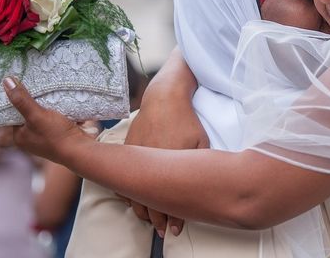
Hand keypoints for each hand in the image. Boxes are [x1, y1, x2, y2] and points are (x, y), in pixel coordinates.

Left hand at [3, 77, 91, 163]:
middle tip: (40, 86)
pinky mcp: (61, 135)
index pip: (13, 114)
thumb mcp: (36, 115)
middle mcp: (31, 139)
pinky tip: (67, 104)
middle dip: (37, 101)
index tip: (20, 84)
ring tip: (54, 92)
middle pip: (30, 114)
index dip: (16, 99)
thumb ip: (22, 100)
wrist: (81, 150)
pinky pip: (59, 119)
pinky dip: (63, 112)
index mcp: (20, 137)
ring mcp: (47, 137)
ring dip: (52, 106)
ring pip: (46, 115)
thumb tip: (6, 80)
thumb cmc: (56, 135)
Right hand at [120, 81, 209, 237]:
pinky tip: (135, 199)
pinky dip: (129, 191)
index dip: (170, 219)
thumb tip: (205, 186)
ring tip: (150, 219)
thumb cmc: (186, 120)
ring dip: (141, 208)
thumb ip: (199, 165)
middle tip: (163, 231)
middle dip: (156, 219)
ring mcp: (135, 157)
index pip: (166, 201)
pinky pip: (124, 177)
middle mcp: (149, 164)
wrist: (164, 97)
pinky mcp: (128, 149)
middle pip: (148, 201)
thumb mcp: (201, 142)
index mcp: (168, 165)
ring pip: (133, 192)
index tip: (174, 230)